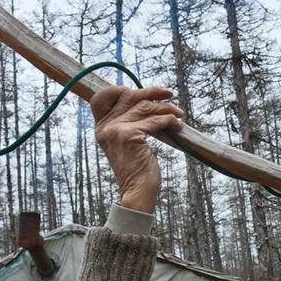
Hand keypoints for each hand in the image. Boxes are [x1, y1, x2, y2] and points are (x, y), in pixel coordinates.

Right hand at [89, 86, 182, 213]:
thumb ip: (129, 122)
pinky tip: (177, 125)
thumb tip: (147, 101)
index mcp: (102, 127)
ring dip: (166, 108)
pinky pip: (155, 121)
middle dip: (152, 92)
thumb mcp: (127, 141)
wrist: (137, 191)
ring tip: (178, 114)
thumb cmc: (137, 168)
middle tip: (169, 94)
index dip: (122, 90)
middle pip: (129, 96)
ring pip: (146, 107)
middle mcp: (106, 126)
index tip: (144, 93)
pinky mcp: (130, 135)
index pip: (103, 97)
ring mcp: (116, 130)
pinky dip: (170, 120)